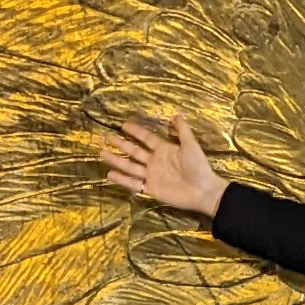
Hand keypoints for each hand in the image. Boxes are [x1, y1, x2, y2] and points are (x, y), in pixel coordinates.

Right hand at [99, 112, 227, 220]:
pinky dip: (122, 180)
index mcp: (164, 149)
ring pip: (130, 166)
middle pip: (134, 151)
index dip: (136, 131)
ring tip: (102, 153)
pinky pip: (134, 184)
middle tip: (106, 137)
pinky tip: (110, 174)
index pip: (146, 138)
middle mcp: (155, 161)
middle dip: (120, 144)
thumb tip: (176, 114)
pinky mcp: (151, 189)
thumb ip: (183, 130)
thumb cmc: (198, 166)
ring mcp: (152, 175)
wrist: (203, 190)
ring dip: (116, 160)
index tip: (123, 125)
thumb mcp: (191, 145)